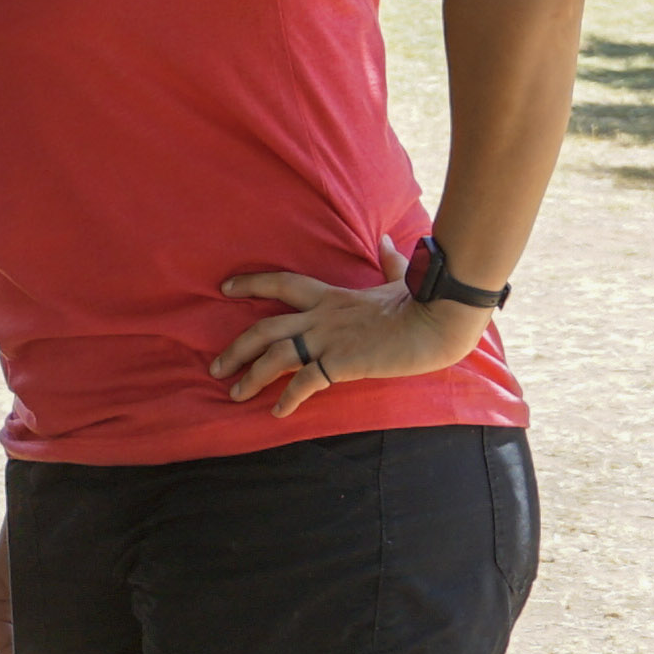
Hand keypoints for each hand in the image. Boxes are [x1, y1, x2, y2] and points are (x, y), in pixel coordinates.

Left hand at [210, 235, 489, 417]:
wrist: (438, 321)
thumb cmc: (422, 302)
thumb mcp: (398, 280)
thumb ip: (388, 262)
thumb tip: (386, 241)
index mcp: (331, 296)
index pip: (282, 283)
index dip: (251, 283)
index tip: (225, 288)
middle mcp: (321, 317)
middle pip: (264, 328)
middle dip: (236, 348)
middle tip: (215, 367)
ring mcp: (329, 339)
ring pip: (275, 356)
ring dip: (251, 376)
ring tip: (235, 394)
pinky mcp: (341, 362)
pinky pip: (305, 382)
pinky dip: (288, 398)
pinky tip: (277, 412)